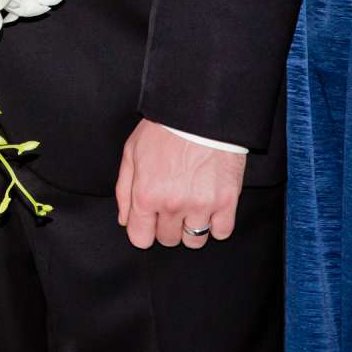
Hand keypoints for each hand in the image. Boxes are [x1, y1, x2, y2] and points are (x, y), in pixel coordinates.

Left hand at [115, 118, 243, 248]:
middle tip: (173, 203)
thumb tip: (125, 220)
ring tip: (193, 204)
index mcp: (146, 194)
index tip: (150, 220)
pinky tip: (211, 205)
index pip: (140, 239)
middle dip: (168, 225)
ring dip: (192, 226)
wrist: (201, 111)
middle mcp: (172, 204)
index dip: (144, 230)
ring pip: (195, 240)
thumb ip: (124, 189)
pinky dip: (217, 224)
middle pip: (168, 240)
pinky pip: (221, 232)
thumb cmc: (165, 128)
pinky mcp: (227, 202)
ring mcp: (201, 205)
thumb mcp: (132, 152)